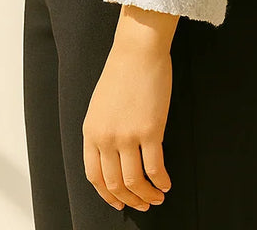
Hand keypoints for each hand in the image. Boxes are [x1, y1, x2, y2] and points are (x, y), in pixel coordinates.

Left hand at [82, 38, 172, 211]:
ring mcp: (127, 135)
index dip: (108, 195)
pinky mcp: (150, 130)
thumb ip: (102, 132)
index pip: (94, 177)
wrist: (137, 50)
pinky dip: (162, 181)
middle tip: (144, 205)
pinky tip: (167, 183)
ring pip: (135, 181)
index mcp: (90, 132)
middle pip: (115, 184)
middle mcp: (105, 138)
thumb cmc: (121, 73)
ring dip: (148, 195)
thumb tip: (114, 160)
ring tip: (157, 197)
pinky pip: (155, 168)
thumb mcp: (100, 106)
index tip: (120, 203)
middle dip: (131, 200)